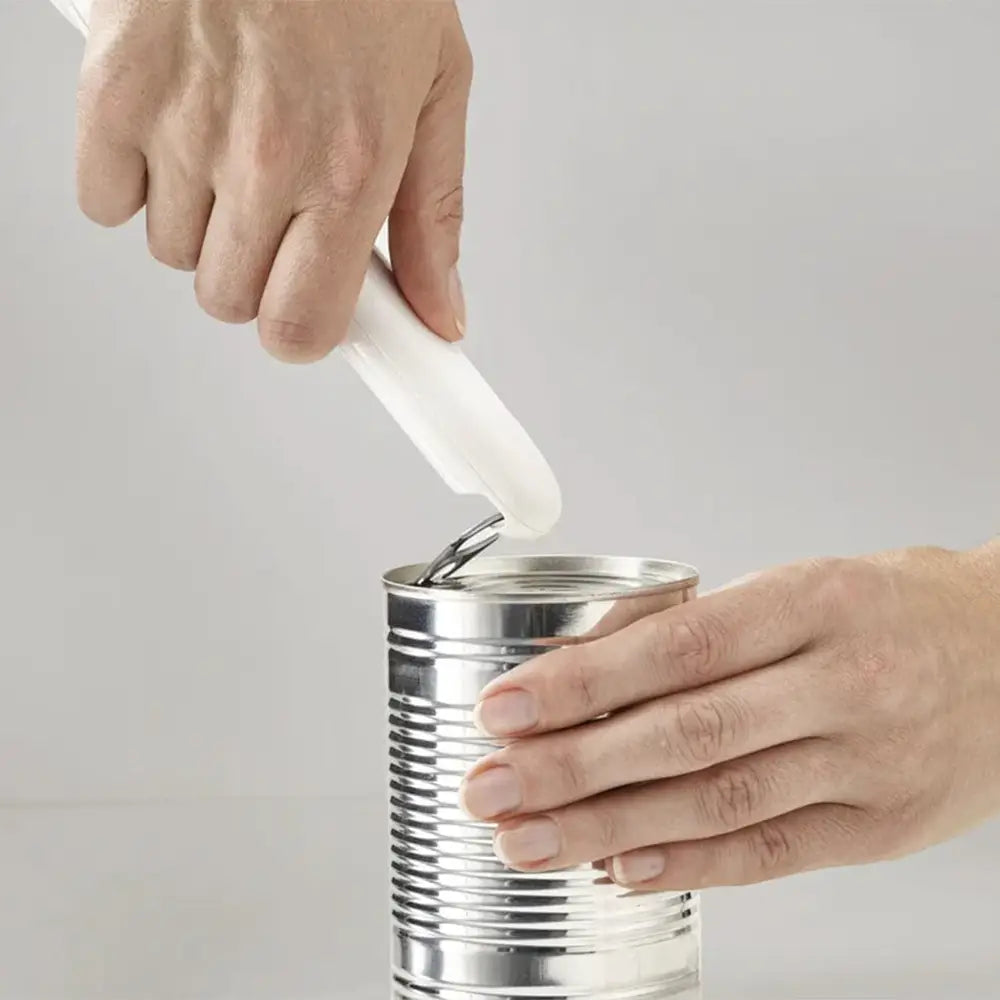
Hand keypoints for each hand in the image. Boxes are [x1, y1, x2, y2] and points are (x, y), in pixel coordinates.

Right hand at [76, 0, 471, 359]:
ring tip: (234, 148)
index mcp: (349, 167)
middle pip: (231, 302)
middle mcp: (264, 159)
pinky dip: (134, 184)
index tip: (315, 323)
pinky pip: (106, 203)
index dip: (306, 334)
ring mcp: (181, 127)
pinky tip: (176, 133)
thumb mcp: (435, 91)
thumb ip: (435, 219)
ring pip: (173, 256)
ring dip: (203, 224)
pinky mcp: (113, 92)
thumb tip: (439, 314)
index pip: (304, 326)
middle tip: (280, 214)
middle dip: (258, 273)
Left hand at [460, 542, 999, 889]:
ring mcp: (867, 764)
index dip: (583, 681)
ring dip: (608, 826)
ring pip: (718, 803)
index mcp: (814, 603)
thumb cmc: (896, 609)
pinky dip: (687, 863)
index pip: (677, 647)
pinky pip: (771, 854)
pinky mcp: (880, 829)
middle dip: (572, 765)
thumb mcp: (804, 585)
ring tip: (530, 836)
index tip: (508, 705)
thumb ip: (702, 626)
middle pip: (686, 733)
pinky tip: (618, 866)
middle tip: (491, 784)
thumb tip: (589, 660)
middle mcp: (842, 683)